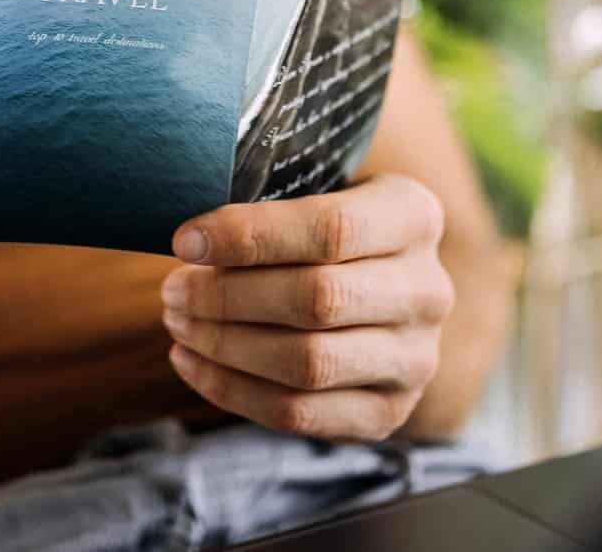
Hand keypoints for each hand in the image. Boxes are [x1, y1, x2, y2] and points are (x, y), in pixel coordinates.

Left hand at [160, 173, 452, 440]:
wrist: (385, 292)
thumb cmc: (329, 229)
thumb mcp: (319, 188)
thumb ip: (270, 197)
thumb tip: (191, 237)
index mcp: (416, 215)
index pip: (331, 229)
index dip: (250, 236)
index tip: (186, 241)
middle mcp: (428, 289)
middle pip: (317, 299)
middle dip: (227, 296)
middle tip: (173, 290)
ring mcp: (416, 358)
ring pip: (307, 363)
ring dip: (224, 346)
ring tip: (178, 324)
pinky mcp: (389, 411)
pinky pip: (299, 413)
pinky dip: (231, 390)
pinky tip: (190, 362)